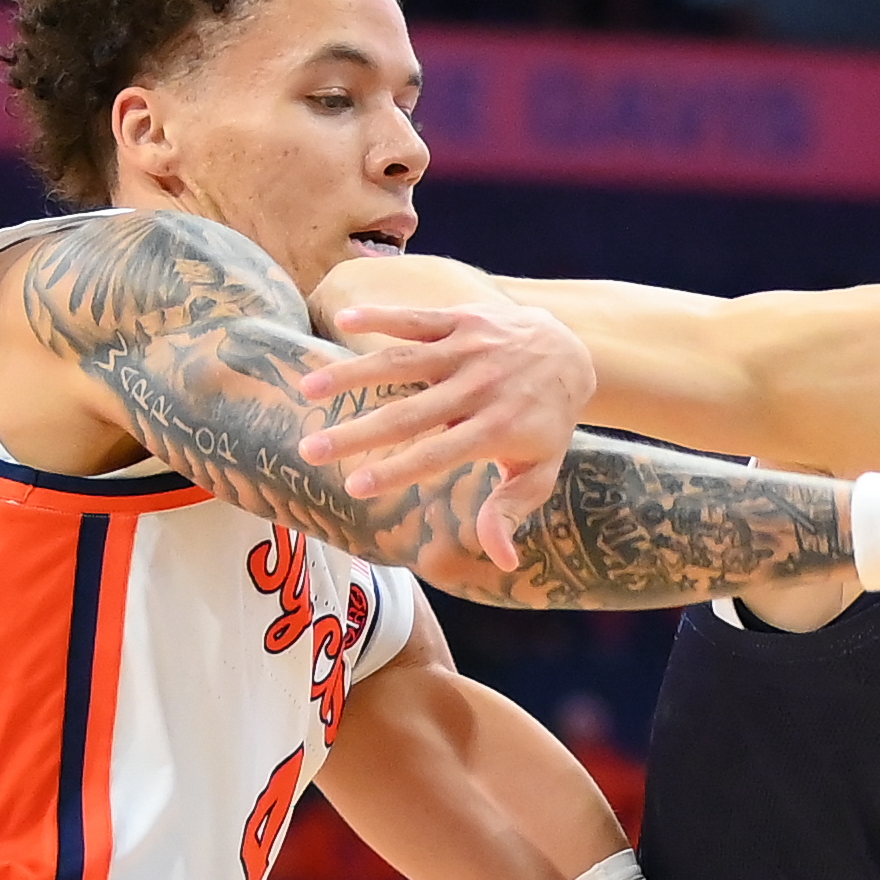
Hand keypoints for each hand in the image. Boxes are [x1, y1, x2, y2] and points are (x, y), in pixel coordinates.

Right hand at [294, 297, 597, 568]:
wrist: (571, 352)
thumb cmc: (545, 424)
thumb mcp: (538, 472)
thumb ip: (510, 512)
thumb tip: (503, 563)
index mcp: (494, 430)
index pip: (437, 454)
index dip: (396, 471)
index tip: (354, 486)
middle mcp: (478, 388)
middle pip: (409, 413)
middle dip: (358, 432)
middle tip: (311, 450)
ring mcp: (469, 350)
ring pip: (403, 361)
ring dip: (353, 373)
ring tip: (308, 388)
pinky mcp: (462, 318)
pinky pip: (418, 318)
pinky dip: (382, 316)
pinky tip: (343, 318)